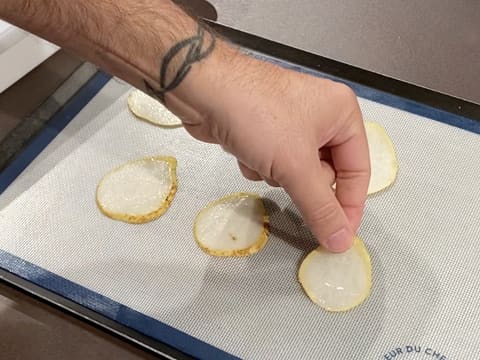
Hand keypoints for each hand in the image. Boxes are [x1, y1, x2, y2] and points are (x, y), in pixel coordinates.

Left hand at [172, 47, 370, 251]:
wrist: (202, 91)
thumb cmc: (258, 118)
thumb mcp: (296, 166)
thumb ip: (321, 208)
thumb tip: (341, 241)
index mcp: (342, 114)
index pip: (358, 171)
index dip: (349, 206)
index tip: (339, 238)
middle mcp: (321, 116)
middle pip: (326, 173)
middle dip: (301, 181)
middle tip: (286, 177)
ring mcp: (290, 123)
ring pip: (296, 173)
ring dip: (277, 174)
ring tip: (261, 157)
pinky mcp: (265, 131)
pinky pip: (273, 164)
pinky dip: (259, 166)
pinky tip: (243, 152)